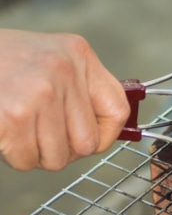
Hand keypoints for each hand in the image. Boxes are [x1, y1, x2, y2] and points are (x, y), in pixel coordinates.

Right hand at [0, 29, 129, 170]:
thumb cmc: (3, 61)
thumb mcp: (51, 59)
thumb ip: (80, 88)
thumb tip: (107, 131)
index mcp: (79, 54)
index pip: (117, 110)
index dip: (106, 135)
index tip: (91, 140)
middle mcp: (64, 69)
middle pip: (88, 142)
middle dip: (65, 149)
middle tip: (43, 137)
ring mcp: (39, 92)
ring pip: (58, 157)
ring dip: (37, 154)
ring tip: (22, 130)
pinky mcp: (13, 115)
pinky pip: (28, 160)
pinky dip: (16, 156)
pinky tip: (7, 133)